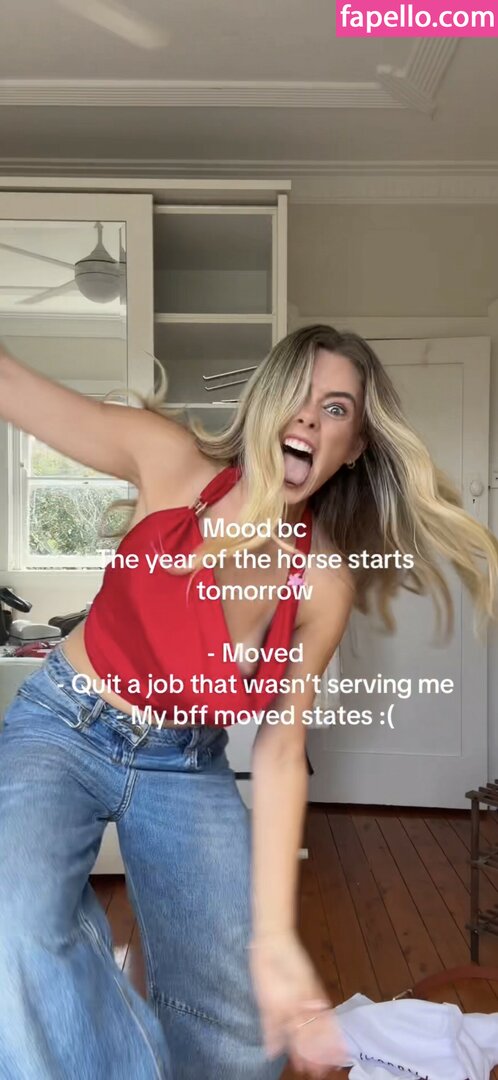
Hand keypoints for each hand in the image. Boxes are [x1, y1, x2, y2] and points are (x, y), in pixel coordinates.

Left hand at [248, 931, 347, 1075]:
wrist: (273, 944)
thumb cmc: (293, 959)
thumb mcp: (305, 981)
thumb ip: (314, 999)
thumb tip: (322, 1010)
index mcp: (311, 1003)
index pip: (323, 1030)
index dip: (328, 1046)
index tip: (335, 1061)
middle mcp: (298, 1009)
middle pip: (307, 1037)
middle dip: (313, 1055)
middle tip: (318, 1073)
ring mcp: (282, 1008)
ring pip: (291, 1036)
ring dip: (295, 1051)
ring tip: (301, 1068)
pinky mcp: (267, 1006)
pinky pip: (270, 1026)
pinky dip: (271, 1039)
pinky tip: (272, 1051)